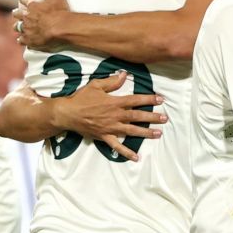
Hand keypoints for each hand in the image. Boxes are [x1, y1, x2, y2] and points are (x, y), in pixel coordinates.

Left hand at [13, 0, 69, 48]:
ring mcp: (27, 29)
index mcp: (32, 6)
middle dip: (17, 13)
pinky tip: (22, 40)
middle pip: (17, 14)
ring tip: (19, 28)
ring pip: (17, 28)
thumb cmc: (60, 12)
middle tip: (18, 14)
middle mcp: (27, 17)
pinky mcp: (30, 40)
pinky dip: (22, 40)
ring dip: (18, 27)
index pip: (24, 0)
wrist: (61, 28)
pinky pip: (22, 41)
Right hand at [51, 71, 165, 160]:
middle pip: (137, 116)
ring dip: (146, 133)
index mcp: (115, 102)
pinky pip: (117, 147)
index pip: (136, 100)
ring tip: (158, 134)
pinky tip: (136, 157)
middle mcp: (115, 115)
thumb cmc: (81, 98)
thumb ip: (111, 81)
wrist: (67, 113)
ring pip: (132, 131)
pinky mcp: (105, 137)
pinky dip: (126, 152)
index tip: (161, 100)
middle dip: (152, 117)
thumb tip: (124, 74)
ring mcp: (111, 128)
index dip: (149, 100)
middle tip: (165, 119)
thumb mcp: (95, 85)